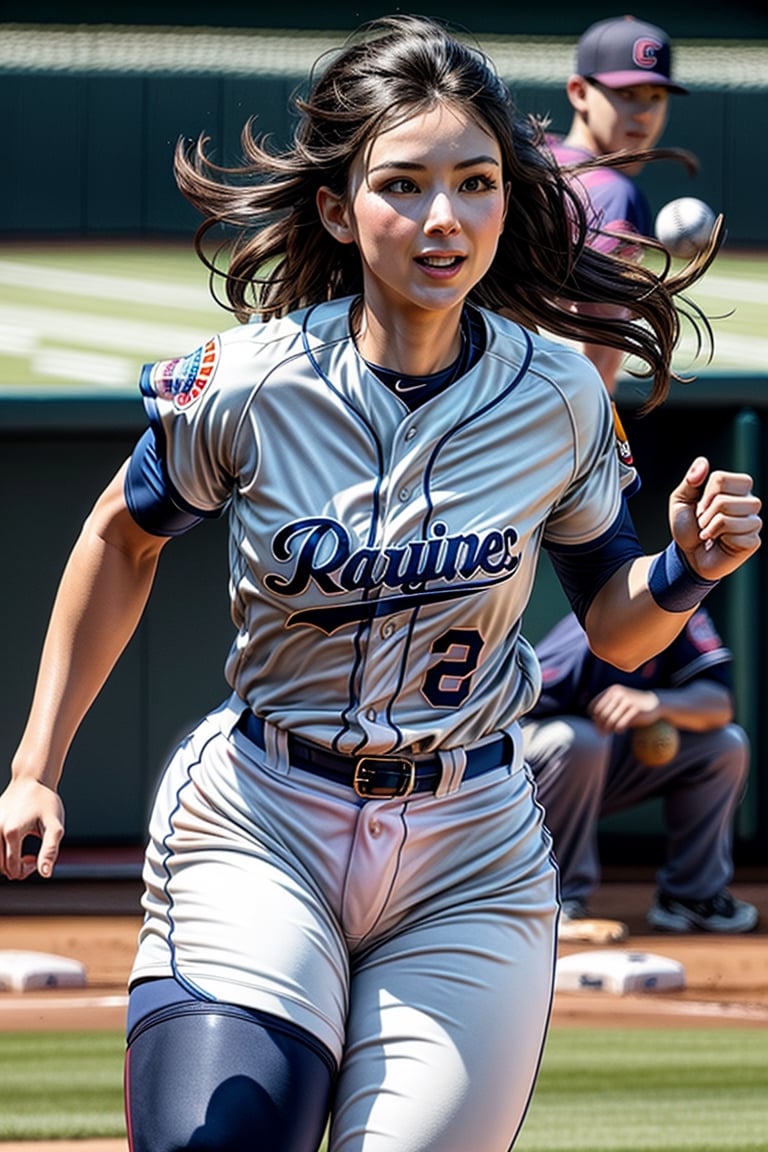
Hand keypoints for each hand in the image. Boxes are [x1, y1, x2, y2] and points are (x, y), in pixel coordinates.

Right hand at [0, 778, 63, 879]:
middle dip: (15, 869)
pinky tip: (11, 844)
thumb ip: (50, 850)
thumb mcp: (55, 826)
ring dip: (5, 862)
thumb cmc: (45, 802)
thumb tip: (45, 874)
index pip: (12, 869)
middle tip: (30, 858)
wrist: (31, 779)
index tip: (35, 860)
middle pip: (0, 867)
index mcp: (12, 833)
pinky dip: (0, 852)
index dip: (26, 871)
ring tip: (20, 852)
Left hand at [589, 685, 659, 733]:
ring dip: (607, 730)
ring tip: (608, 734)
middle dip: (598, 726)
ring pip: (610, 720)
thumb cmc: (633, 706)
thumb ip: (608, 710)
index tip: (598, 726)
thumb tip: (595, 726)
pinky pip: (621, 724)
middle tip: (601, 734)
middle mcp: (618, 693)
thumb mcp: (619, 703)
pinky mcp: (636, 709)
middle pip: (601, 714)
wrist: (655, 703)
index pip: (594, 706)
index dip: (594, 718)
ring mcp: (627, 700)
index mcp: (612, 690)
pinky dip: (618, 730)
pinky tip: (620, 731)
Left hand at [669, 457, 760, 579]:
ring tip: (710, 532)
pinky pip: (735, 534)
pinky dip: (720, 538)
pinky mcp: (753, 541)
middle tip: (704, 522)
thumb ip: (691, 480)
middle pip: (725, 498)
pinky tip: (720, 542)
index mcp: (735, 489)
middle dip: (706, 512)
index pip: (721, 478)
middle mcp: (749, 502)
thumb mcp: (681, 501)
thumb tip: (702, 462)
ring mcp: (753, 522)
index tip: (701, 507)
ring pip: (730, 515)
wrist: (688, 556)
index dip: (705, 494)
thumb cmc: (688, 528)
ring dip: (711, 526)